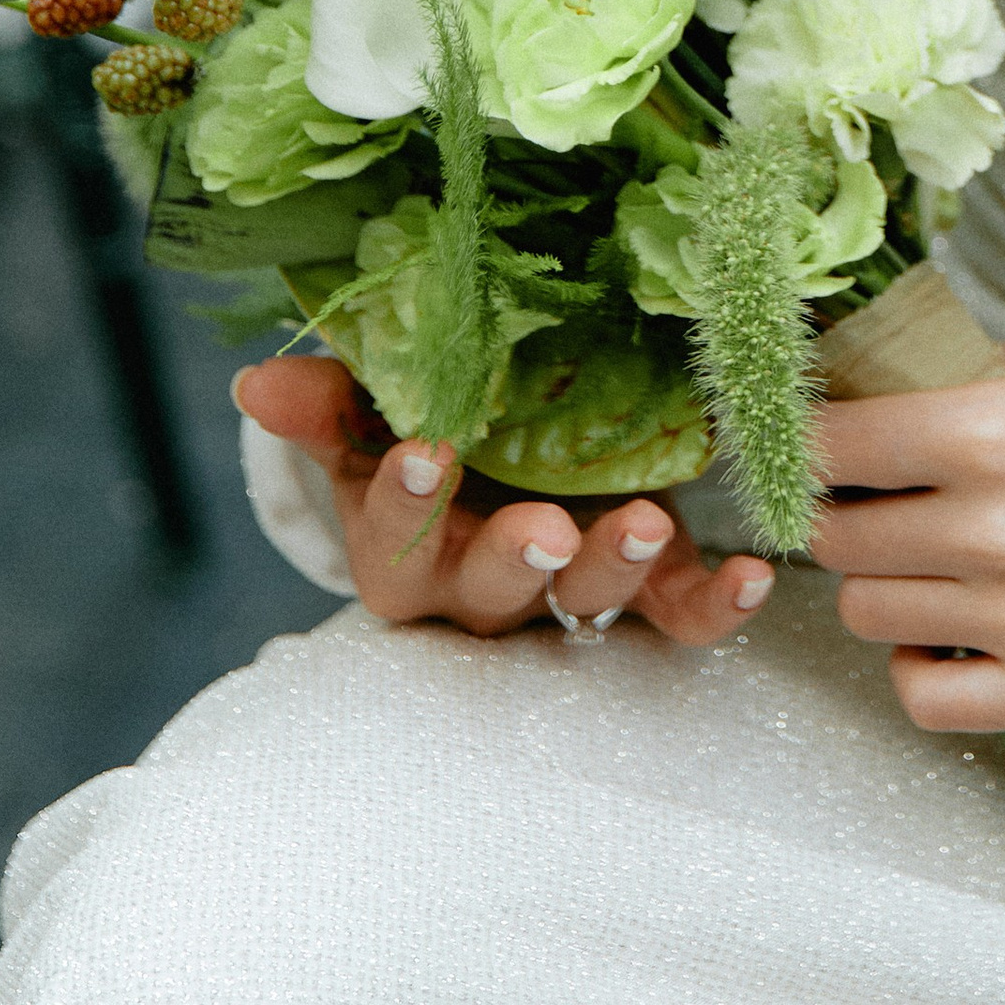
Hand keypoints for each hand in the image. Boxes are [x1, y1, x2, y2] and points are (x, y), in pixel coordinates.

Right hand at [233, 356, 776, 644]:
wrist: (514, 456)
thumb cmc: (439, 433)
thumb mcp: (377, 417)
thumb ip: (329, 401)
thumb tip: (252, 386)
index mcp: (410, 545)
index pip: (392, 543)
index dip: (403, 506)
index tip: (424, 453)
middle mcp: (483, 584)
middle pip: (489, 594)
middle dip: (514, 561)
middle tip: (543, 530)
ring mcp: (568, 590)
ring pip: (585, 604)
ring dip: (613, 566)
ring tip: (646, 523)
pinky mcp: (646, 590)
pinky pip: (677, 617)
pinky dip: (714, 606)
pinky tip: (752, 575)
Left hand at [812, 273, 1004, 732]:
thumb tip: (949, 378)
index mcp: (993, 433)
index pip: (831, 448)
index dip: (812, 442)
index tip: (823, 442)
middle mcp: (994, 532)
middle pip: (839, 537)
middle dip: (846, 511)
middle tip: (879, 497)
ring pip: (871, 613)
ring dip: (885, 582)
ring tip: (928, 559)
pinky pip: (926, 699)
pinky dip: (919, 667)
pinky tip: (948, 633)